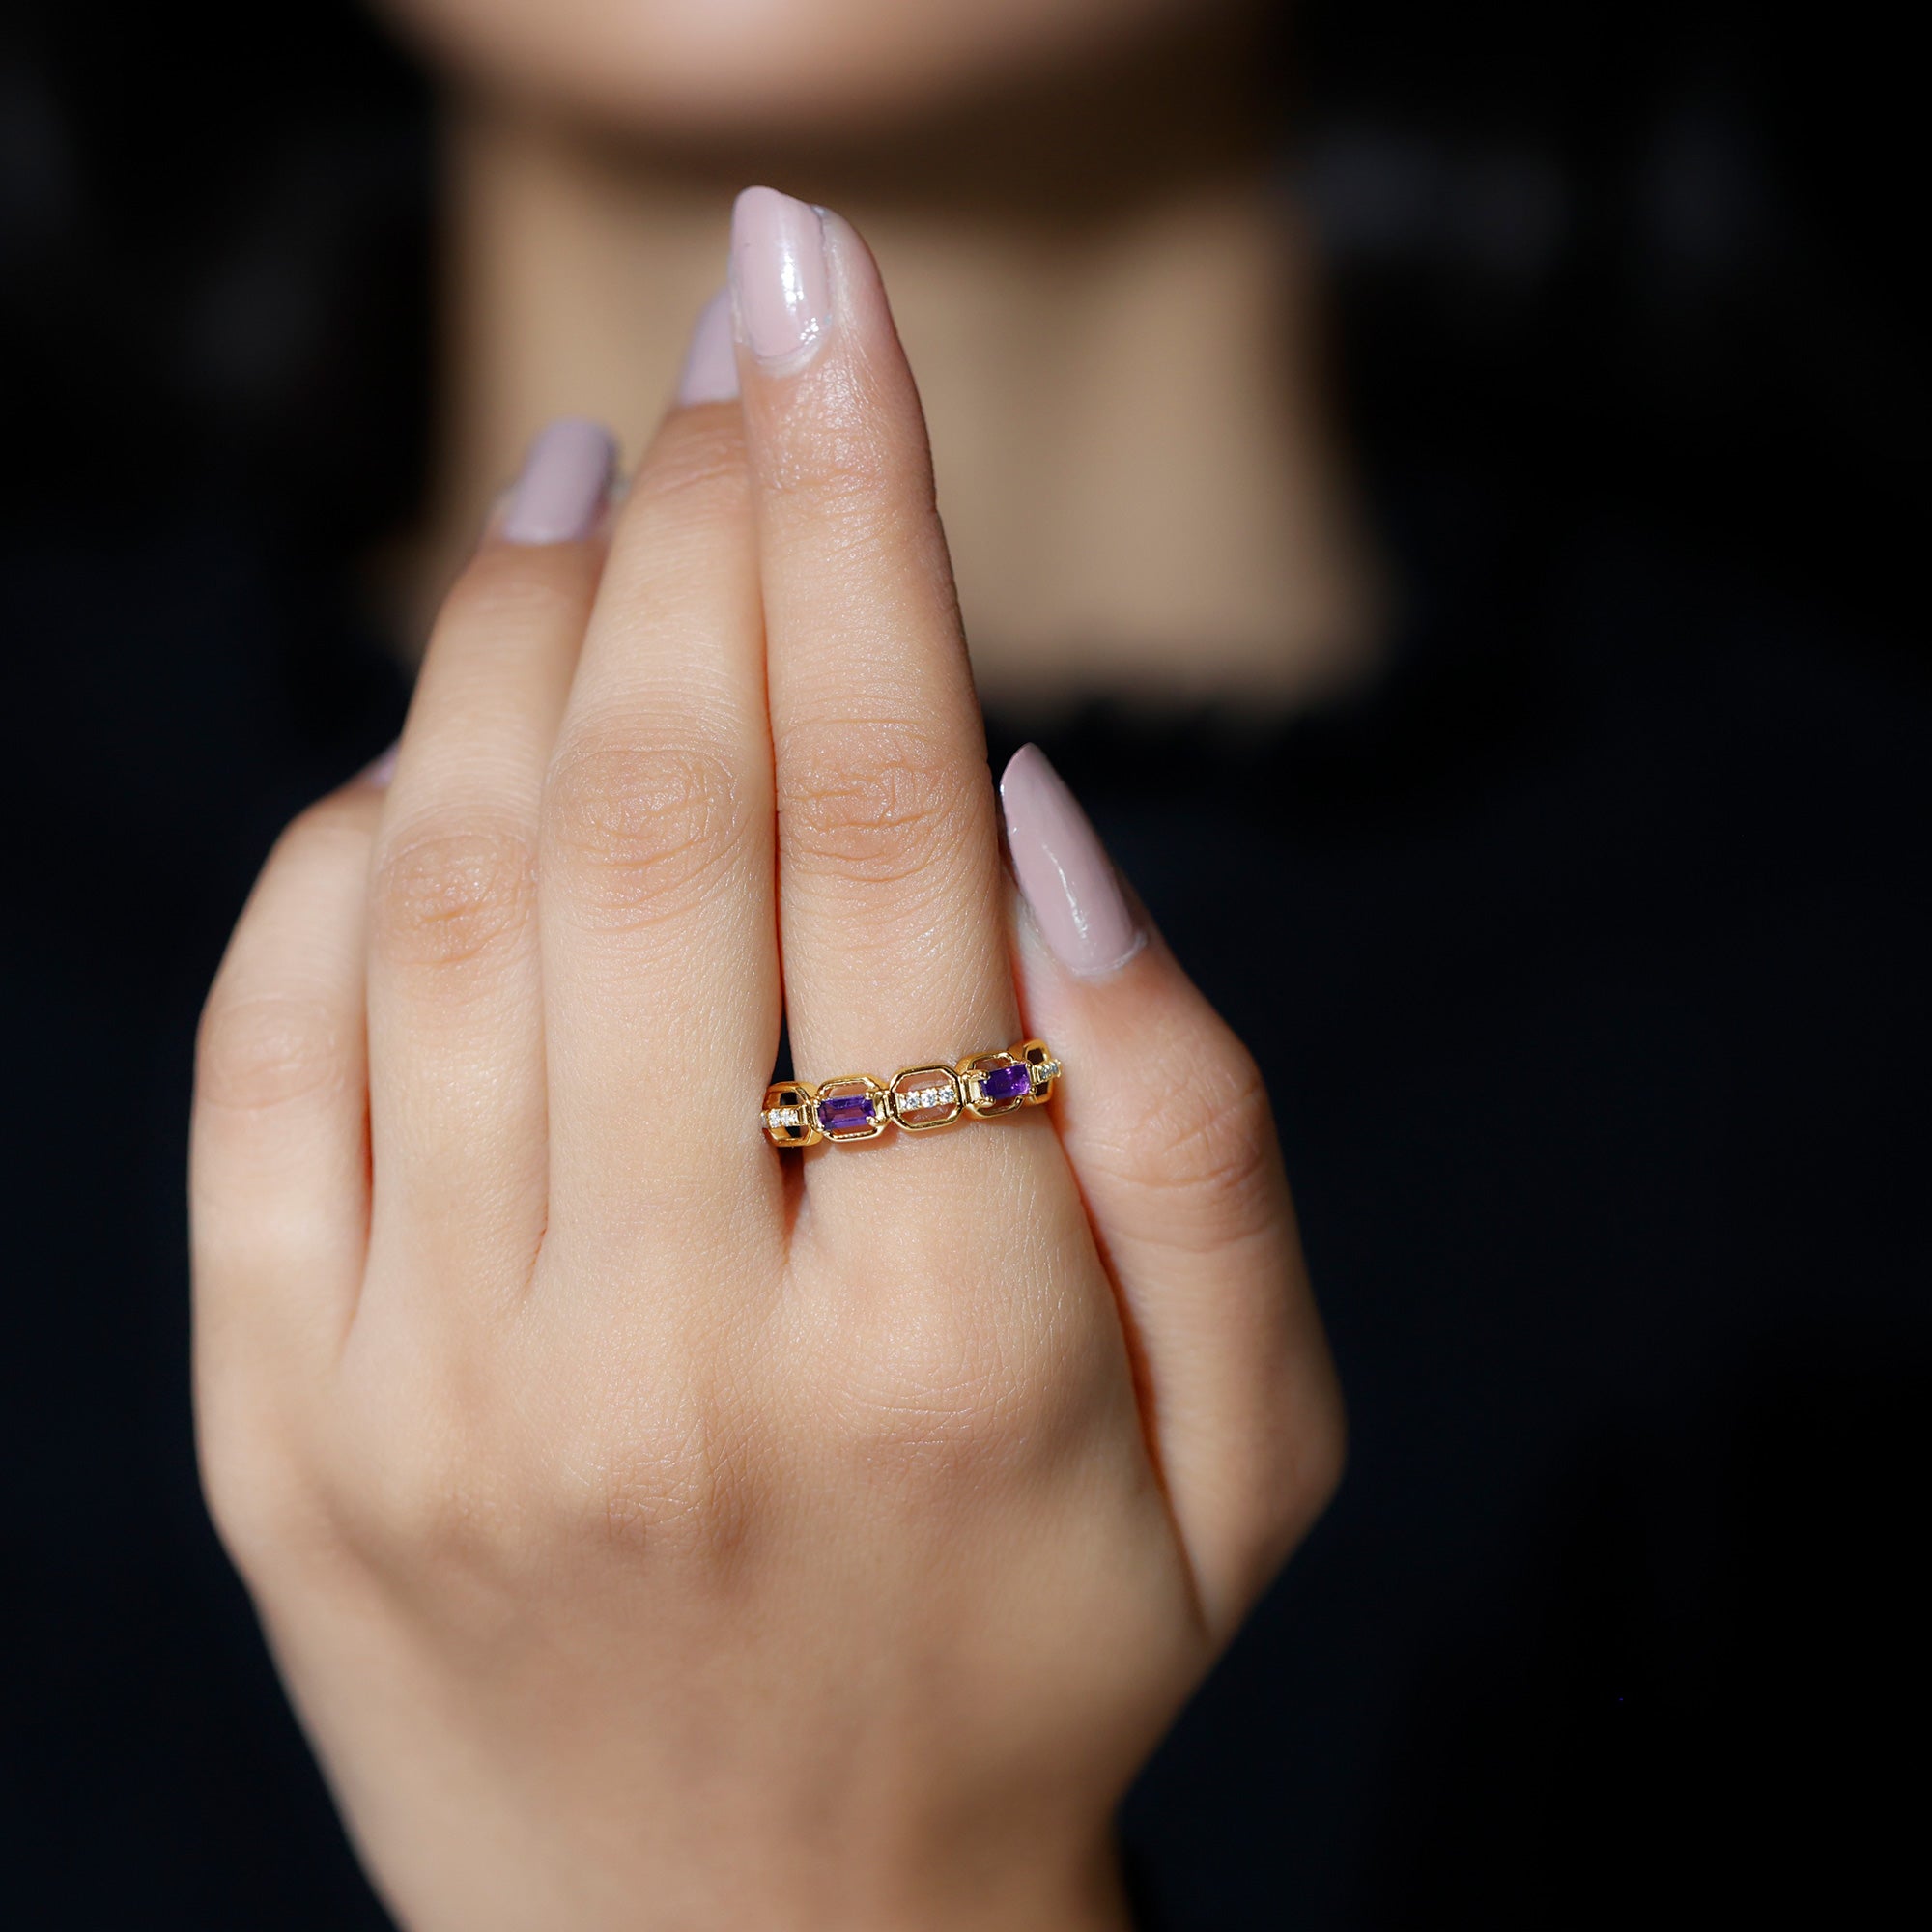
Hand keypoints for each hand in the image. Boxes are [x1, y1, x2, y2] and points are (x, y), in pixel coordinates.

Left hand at [191, 188, 1342, 1931]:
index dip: (857, 521)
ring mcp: (439, 1399)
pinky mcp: (286, 1431)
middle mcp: (674, 1354)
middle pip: (659, 817)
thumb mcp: (1256, 1446)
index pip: (885, 828)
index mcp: (955, 1350)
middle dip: (694, 528)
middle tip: (728, 354)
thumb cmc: (1046, 1656)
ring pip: (449, 901)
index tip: (832, 311)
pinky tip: (434, 746)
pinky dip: (345, 854)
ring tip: (580, 478)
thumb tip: (1033, 811)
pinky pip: (271, 1062)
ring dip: (510, 639)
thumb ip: (1195, 1125)